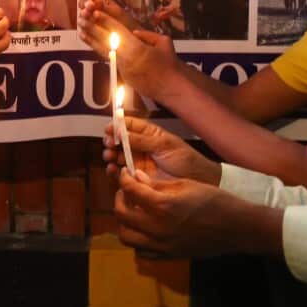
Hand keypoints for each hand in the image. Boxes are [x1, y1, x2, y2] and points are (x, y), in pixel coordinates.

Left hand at [79, 0, 180, 101]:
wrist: (171, 88)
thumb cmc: (170, 64)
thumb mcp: (164, 42)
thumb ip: (149, 35)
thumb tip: (135, 33)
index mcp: (137, 48)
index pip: (118, 31)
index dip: (106, 20)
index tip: (96, 12)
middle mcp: (126, 58)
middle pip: (106, 40)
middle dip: (93, 28)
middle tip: (82, 18)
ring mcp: (123, 68)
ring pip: (104, 51)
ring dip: (91, 39)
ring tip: (81, 30)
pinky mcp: (122, 75)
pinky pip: (109, 59)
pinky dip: (99, 50)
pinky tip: (92, 44)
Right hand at [104, 117, 219, 185]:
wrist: (197, 181)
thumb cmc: (185, 159)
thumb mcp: (164, 146)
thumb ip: (142, 140)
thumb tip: (121, 132)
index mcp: (149, 133)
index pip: (129, 125)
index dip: (117, 125)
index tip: (109, 129)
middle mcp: (142, 146)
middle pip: (120, 140)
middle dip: (111, 141)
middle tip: (109, 144)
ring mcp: (139, 161)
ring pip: (118, 156)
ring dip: (111, 155)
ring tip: (110, 157)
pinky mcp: (139, 177)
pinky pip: (122, 172)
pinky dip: (115, 170)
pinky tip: (113, 169)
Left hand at [115, 169, 280, 258]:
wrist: (236, 228)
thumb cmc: (215, 200)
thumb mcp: (186, 184)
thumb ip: (158, 184)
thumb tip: (136, 178)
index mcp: (163, 205)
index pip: (130, 190)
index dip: (124, 179)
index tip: (126, 174)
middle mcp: (157, 227)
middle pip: (121, 214)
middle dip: (120, 198)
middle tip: (127, 192)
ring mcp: (161, 245)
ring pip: (126, 236)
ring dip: (124, 222)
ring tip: (133, 211)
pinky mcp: (167, 256)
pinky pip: (140, 252)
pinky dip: (137, 241)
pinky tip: (145, 230)